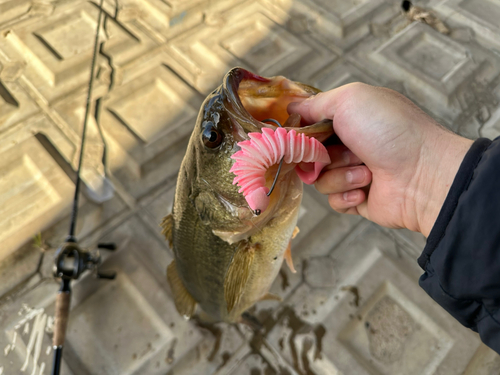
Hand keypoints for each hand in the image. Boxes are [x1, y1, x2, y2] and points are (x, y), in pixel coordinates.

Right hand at [288, 83, 472, 236]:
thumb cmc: (388, 130)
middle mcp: (349, 145)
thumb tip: (291, 107)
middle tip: (343, 152)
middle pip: (309, 154)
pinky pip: (333, 201)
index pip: (308, 126)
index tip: (298, 137)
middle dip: (321, 155)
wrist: (422, 174)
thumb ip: (315, 103)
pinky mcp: (357, 199)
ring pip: (319, 179)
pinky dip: (346, 194)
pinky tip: (366, 190)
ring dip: (340, 175)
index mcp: (348, 119)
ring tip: (366, 171)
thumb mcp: (349, 99)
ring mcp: (353, 173)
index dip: (300, 133)